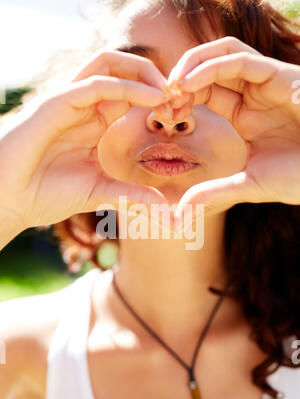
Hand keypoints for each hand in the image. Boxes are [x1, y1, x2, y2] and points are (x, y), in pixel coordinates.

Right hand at [0, 50, 171, 231]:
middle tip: (182, 100)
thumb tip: (165, 208)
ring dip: (145, 74)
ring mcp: (69, 101)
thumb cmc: (45, 195)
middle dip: (156, 79)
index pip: (131, 95)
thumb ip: (130, 194)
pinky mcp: (56, 103)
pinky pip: (96, 83)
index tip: (183, 116)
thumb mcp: (98, 192)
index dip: (159, 100)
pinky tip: (154, 99)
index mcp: (94, 123)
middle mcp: (84, 107)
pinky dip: (128, 86)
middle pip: (124, 70)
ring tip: (170, 94)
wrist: (8, 201)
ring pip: (110, 64)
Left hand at [166, 36, 299, 219]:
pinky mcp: (282, 76)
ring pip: (224, 54)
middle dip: (180, 78)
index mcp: (244, 115)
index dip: (179, 99)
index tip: (161, 115)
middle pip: (209, 67)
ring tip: (171, 85)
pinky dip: (212, 66)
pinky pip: (242, 61)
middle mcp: (253, 94)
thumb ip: (215, 191)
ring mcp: (268, 83)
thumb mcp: (249, 184)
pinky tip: (189, 83)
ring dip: (192, 64)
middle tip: (160, 98)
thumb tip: (181, 211)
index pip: (204, 92)